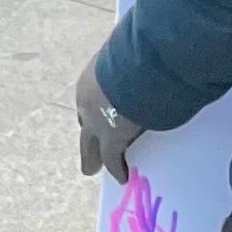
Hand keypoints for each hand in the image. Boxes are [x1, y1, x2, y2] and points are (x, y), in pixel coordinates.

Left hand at [75, 62, 144, 180]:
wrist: (139, 66)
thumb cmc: (139, 54)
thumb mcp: (128, 57)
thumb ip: (133, 65)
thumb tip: (147, 59)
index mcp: (91, 82)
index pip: (88, 103)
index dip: (93, 114)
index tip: (97, 121)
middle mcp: (87, 104)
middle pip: (84, 128)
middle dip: (87, 142)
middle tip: (86, 154)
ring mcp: (96, 123)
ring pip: (90, 146)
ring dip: (93, 158)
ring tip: (92, 169)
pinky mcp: (111, 138)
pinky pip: (113, 159)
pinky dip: (117, 168)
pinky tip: (122, 177)